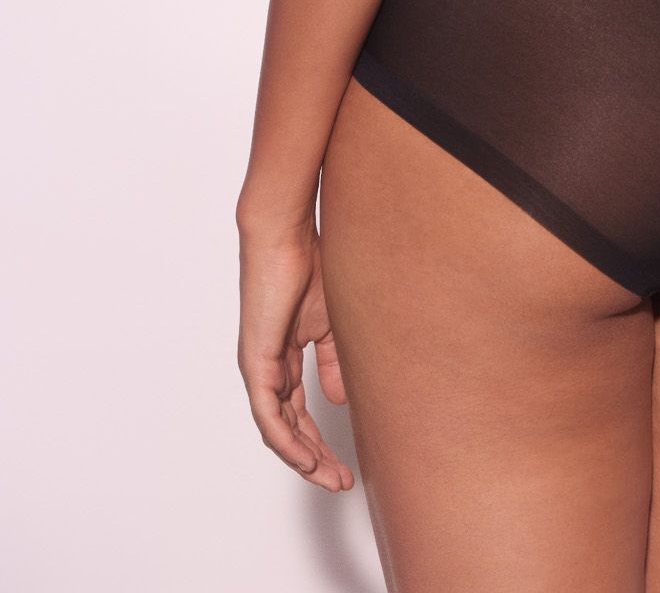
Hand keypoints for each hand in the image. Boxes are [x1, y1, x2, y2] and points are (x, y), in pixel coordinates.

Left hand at [236, 216, 355, 491]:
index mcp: (283, 359)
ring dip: (303, 458)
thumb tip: (337, 399)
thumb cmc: (308, 266)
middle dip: (316, 460)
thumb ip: (331, 361)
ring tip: (329, 478)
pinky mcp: (255, 362)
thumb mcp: (329, 323)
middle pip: (289, 429)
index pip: (299, 414)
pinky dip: (286, 440)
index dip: (321, 442)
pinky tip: (304, 459)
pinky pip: (268, 415)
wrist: (285, 237)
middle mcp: (267, 369)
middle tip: (340, 483)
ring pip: (277, 430)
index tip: (344, 465)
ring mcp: (259, 368)